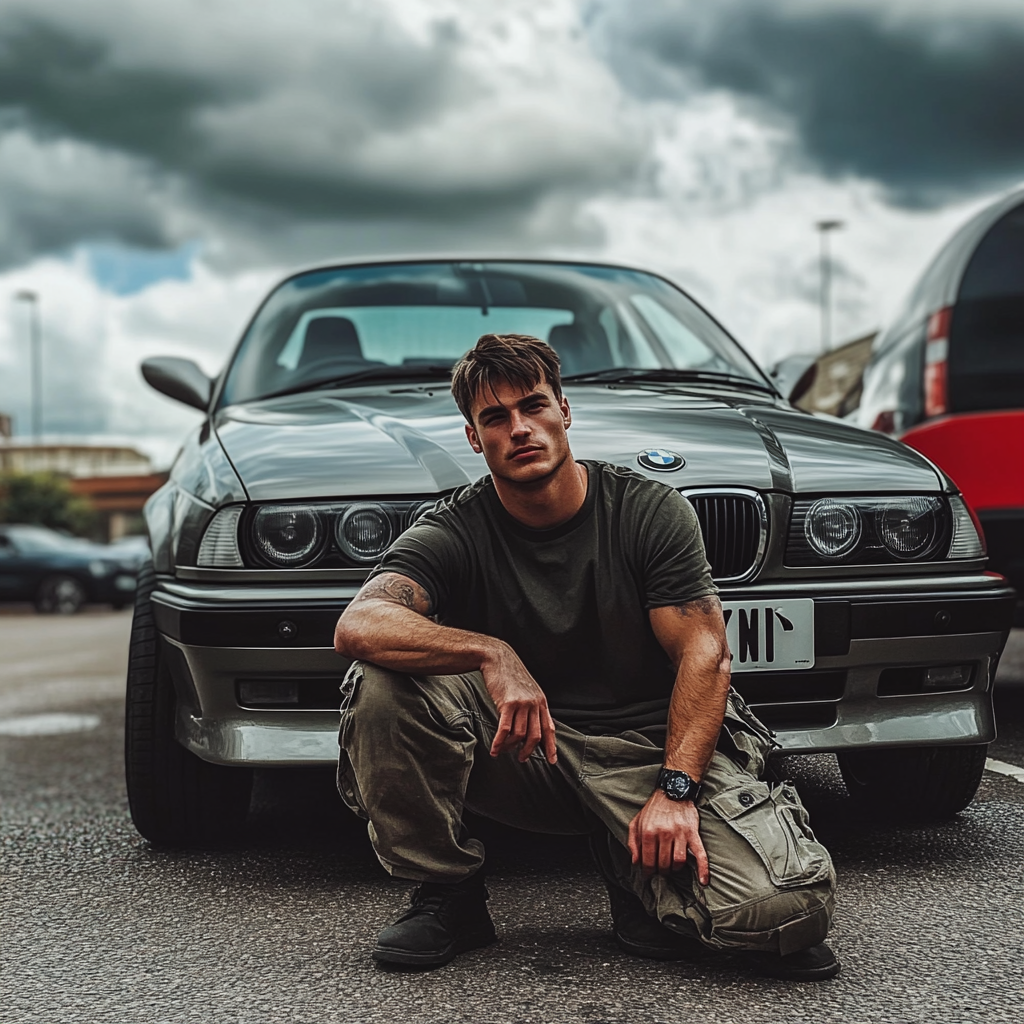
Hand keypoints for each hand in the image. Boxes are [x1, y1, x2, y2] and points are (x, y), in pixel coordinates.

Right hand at [481, 642, 556, 763]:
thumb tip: (530, 725)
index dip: (551, 746)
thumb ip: (531, 705)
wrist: (498, 658)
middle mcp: (534, 703)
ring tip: (502, 751)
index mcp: (541, 701)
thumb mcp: (527, 689)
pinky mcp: (508, 703)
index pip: (549, 728)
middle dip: (528, 751)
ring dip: (510, 747)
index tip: (552, 761)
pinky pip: (505, 729)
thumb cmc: (510, 674)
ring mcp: (522, 703)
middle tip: (521, 758)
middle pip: (536, 735)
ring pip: (519, 734)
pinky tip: (494, 749)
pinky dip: (499, 742)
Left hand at [628, 790, 708, 885]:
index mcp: (649, 832)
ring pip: (678, 862)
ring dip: (674, 869)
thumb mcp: (636, 822)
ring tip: (671, 867)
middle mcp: (664, 834)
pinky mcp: (692, 834)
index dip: (647, 871)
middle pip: (663, 864)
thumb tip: (635, 861)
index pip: (647, 861)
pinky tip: (703, 881)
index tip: (648, 875)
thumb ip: (633, 842)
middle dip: (661, 871)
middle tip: (660, 870)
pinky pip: (700, 854)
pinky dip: (703, 869)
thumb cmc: (654, 809)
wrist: (673, 791)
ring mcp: (680, 834)